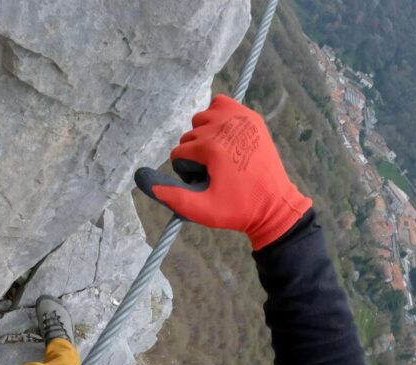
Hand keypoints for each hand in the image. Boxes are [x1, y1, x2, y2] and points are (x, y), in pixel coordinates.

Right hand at [135, 95, 311, 249]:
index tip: (206, 184)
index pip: (178, 154)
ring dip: (203, 136)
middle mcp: (225, 127)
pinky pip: (220, 104)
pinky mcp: (251, 117)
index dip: (187, 173)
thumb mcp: (201, 209)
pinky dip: (217, 116)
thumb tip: (140, 178)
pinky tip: (225, 137)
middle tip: (214, 173)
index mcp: (212, 148)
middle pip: (189, 137)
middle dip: (195, 156)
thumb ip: (170, 195)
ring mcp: (240, 118)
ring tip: (220, 157)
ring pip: (201, 119)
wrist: (274, 205)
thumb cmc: (236, 210)